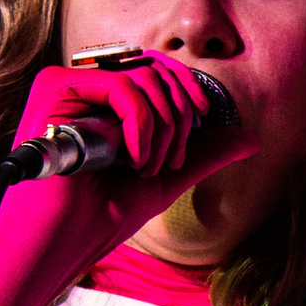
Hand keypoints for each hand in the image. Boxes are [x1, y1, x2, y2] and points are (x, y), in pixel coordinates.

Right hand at [9, 52, 253, 198]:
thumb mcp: (166, 178)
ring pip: (143, 77)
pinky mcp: (55, 88)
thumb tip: (250, 138)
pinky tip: (134, 159)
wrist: (63, 238)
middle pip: (155, 67)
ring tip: (149, 168)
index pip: (156, 68)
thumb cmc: (100, 214)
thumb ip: (204, 153)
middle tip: (171, 160)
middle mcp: (84, 84)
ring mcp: (67, 83)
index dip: (187, 87)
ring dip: (163, 128)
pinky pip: (122, 88)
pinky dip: (141, 125)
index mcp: (103, 98)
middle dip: (179, 113)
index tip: (202, 117)